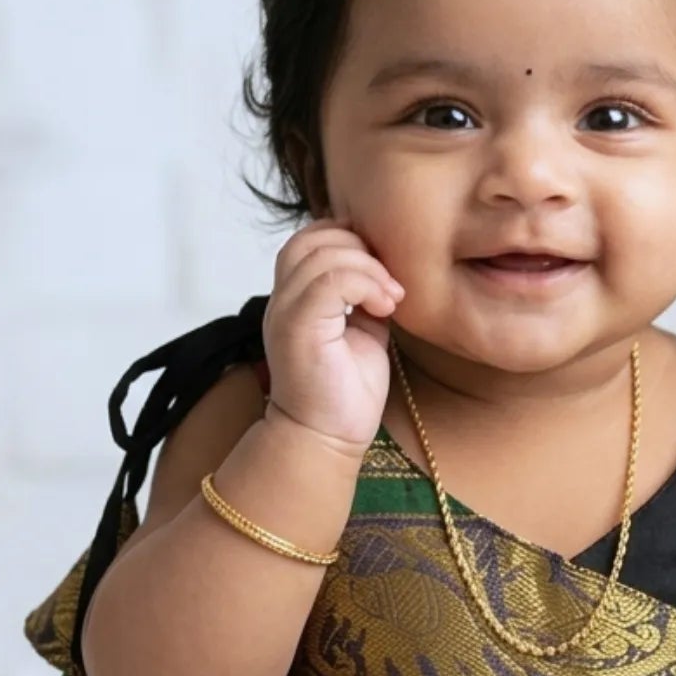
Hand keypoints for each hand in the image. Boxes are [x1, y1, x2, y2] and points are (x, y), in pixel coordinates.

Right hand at [261, 219, 405, 457]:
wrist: (326, 439)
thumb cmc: (345, 394)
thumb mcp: (364, 332)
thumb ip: (365, 297)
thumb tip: (387, 272)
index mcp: (297, 298)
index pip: (312, 238)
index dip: (351, 240)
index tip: (384, 272)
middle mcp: (284, 300)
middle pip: (312, 237)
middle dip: (361, 248)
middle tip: (391, 283)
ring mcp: (286, 312)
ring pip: (321, 253)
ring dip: (369, 268)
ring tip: (391, 299)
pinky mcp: (298, 328)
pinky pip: (329, 280)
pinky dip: (365, 285)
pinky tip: (385, 308)